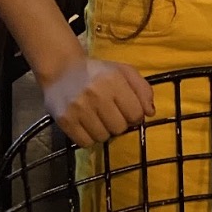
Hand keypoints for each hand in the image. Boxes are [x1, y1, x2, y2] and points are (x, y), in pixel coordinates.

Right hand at [41, 58, 155, 148]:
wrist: (61, 69)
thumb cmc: (97, 72)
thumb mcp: (123, 72)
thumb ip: (142, 89)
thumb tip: (150, 113)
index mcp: (114, 80)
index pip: (135, 114)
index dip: (134, 116)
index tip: (127, 111)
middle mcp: (96, 94)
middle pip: (119, 128)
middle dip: (118, 123)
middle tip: (110, 114)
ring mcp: (79, 108)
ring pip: (102, 137)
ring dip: (103, 131)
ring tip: (97, 118)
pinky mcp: (65, 120)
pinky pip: (85, 143)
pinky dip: (88, 137)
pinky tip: (86, 125)